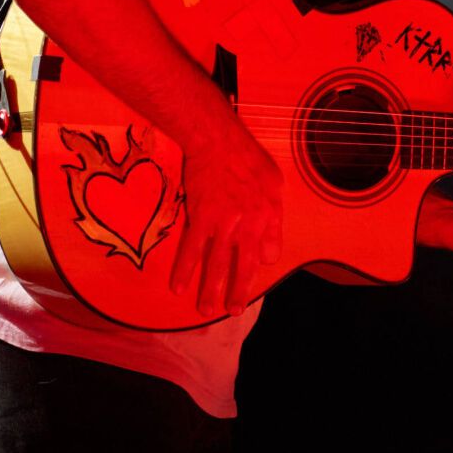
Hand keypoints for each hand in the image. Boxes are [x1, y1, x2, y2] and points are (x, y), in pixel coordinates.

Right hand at [167, 127, 282, 317]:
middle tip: (232, 311)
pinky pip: (191, 249)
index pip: (269, 251)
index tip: (253, 267)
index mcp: (269, 215)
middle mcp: (248, 224)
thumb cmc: (248, 158)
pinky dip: (184, 269)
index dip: (261, 261)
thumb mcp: (275, 182)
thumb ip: (274, 216)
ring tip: (206, 310)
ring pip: (216, 263)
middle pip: (244, 265)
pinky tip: (178, 286)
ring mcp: (223, 223)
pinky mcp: (200, 218)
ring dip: (210, 289)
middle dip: (238, 291)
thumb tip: (269, 249)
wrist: (217, 141)